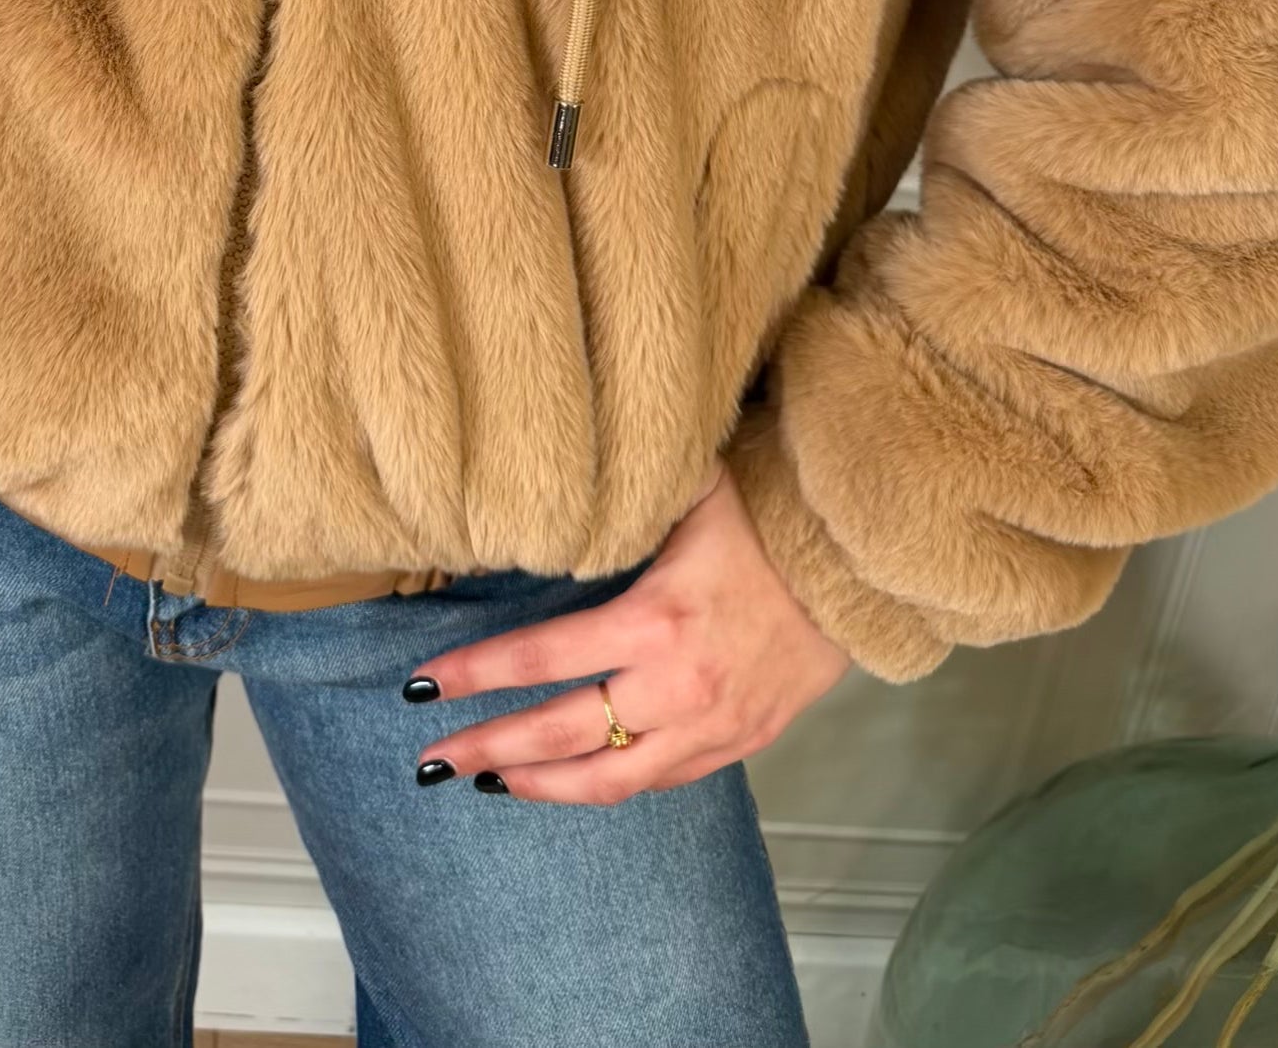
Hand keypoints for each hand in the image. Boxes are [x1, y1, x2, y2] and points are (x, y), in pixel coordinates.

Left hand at [408, 458, 847, 803]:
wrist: (856, 564)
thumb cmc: (764, 513)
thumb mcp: (686, 490)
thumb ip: (617, 503)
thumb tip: (546, 491)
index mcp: (656, 620)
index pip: (543, 659)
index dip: (476, 674)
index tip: (421, 685)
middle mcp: (678, 685)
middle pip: (562, 734)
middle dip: (488, 747)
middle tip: (430, 759)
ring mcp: (712, 725)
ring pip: (611, 780)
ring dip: (541, 785)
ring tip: (488, 781)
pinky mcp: (742, 742)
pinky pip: (662, 780)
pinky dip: (610, 785)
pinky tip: (574, 778)